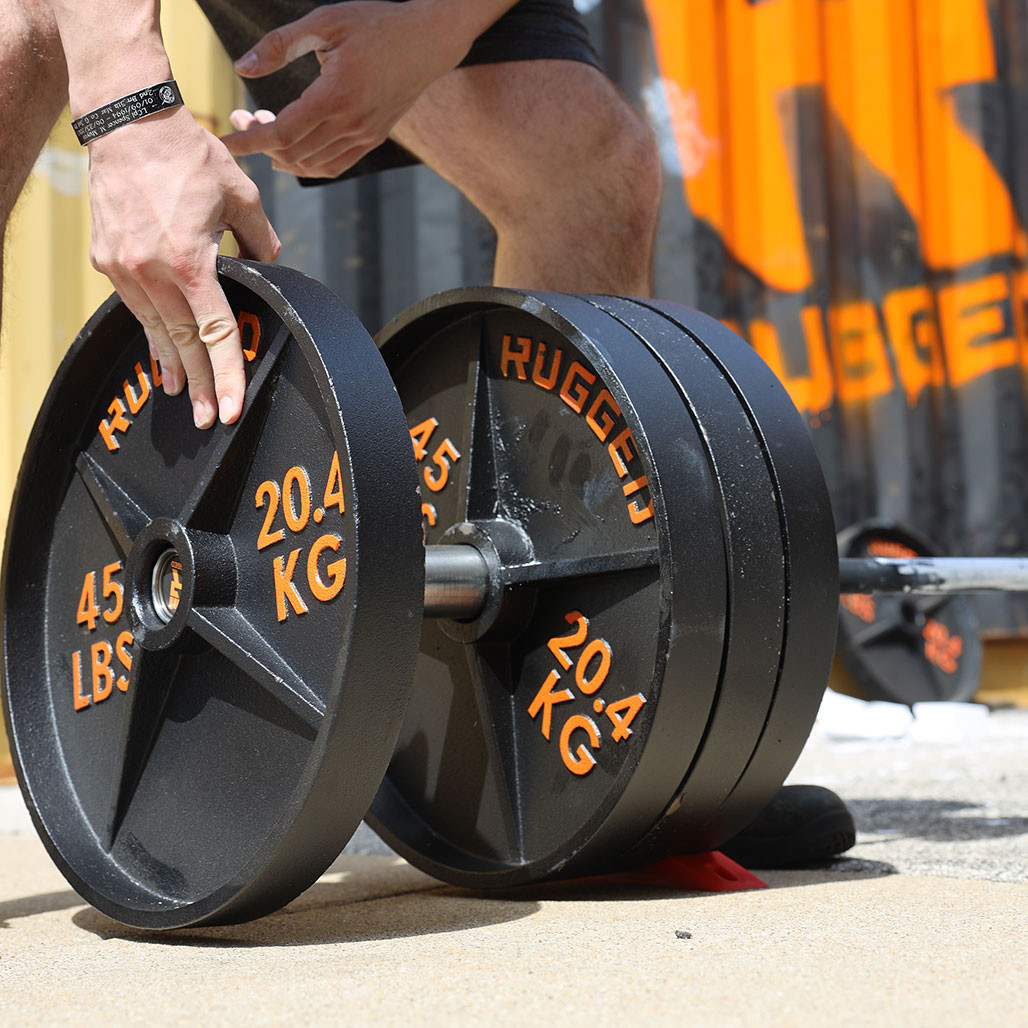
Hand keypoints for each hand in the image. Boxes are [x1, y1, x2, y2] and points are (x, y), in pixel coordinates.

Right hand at [88, 107, 280, 427]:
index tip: (232, 407)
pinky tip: (160, 352)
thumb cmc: (188, 154)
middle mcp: (153, 270)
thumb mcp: (241, 196)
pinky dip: (150, 332)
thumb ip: (261, 240)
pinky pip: (134, 307)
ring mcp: (124, 267)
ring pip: (154, 330)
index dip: (227, 375)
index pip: (216, 333)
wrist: (128, 122)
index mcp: (191, 260)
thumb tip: (271, 265)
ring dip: (171, 365)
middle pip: (183, 344)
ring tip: (184, 394)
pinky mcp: (107, 259)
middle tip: (210, 419)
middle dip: (201, 386)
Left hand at [221, 1, 469, 177]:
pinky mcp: (372, 139)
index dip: (248, 141)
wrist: (429, 42)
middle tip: (242, 117)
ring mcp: (364, 135)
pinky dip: (307, 164)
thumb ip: (281, 44)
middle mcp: (352, 123)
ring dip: (282, 154)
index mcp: (336, 94)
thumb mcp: (326, 21)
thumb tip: (243, 68)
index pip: (282, 132)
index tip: (224, 142)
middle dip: (259, 142)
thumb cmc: (376, 23)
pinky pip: (333, 165)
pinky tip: (292, 148)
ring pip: (312, 164)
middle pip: (292, 152)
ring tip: (265, 126)